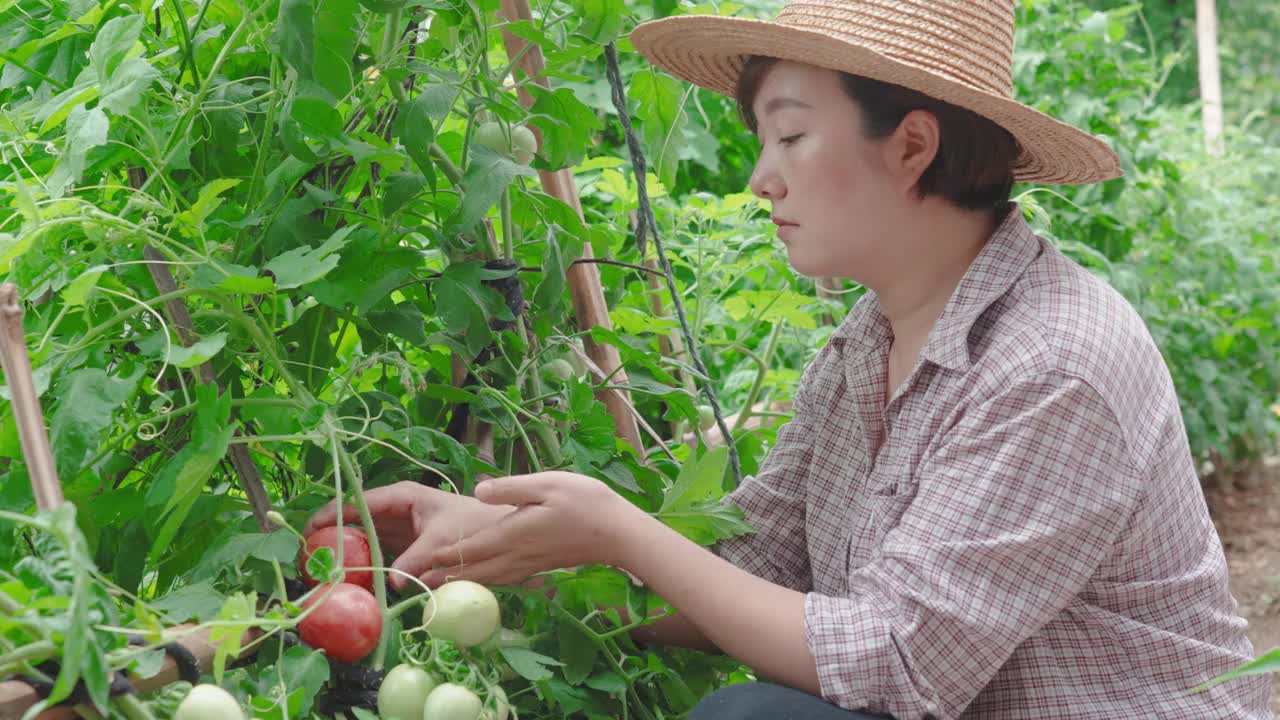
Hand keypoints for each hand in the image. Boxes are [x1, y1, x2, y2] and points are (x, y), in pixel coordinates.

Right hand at [304, 481, 514, 590]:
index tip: (309, 529)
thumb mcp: (442, 540)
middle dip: (331, 535)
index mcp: (402, 497)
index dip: (332, 513)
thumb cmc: (473, 525)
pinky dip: (363, 566)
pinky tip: (347, 581)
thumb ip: (417, 559)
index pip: (358, 502)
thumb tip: (392, 583)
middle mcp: (395, 511)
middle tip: (306, 556)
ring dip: (344, 553)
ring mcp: (398, 530)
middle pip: (354, 521)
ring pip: (363, 540)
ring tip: (318, 571)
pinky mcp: (404, 549)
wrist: (499, 535)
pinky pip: (377, 556)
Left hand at [423, 472, 646, 586]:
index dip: (443, 555)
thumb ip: (511, 488)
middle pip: (474, 569)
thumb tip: (478, 490)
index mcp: (513, 533)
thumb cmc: (585, 501)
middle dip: (446, 576)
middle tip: (418, 583)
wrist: (617, 532)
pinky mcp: (539, 566)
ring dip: (463, 581)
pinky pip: (504, 578)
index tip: (420, 562)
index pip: (470, 548)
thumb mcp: (547, 484)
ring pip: (488, 577)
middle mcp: (517, 554)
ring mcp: (529, 563)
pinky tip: (481, 580)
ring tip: (441, 585)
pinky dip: (485, 581)